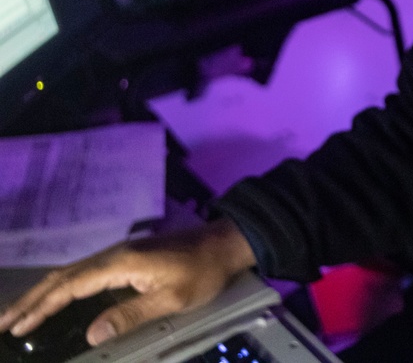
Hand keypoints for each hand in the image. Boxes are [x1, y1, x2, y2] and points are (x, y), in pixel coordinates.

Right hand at [0, 218, 255, 346]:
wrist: (225, 243)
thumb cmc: (203, 272)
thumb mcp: (172, 298)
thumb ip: (131, 315)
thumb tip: (91, 335)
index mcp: (120, 263)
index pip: (70, 286)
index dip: (41, 307)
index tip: (16, 326)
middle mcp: (114, 254)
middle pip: (62, 277)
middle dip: (30, 300)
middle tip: (2, 322)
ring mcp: (119, 253)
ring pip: (71, 273)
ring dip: (42, 294)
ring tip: (18, 314)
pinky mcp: (127, 257)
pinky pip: (85, 272)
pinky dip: (62, 287)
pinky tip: (56, 300)